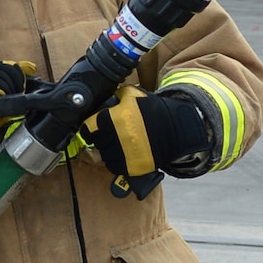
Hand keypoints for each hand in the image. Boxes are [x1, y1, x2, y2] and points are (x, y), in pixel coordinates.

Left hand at [84, 86, 212, 188]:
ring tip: (120, 144)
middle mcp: (112, 139)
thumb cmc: (154, 111)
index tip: (92, 129)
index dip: (88, 129)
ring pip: (104, 156)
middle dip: (101, 138)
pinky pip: (115, 167)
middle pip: (96, 142)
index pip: (86, 129)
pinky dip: (117, 161)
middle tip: (110, 135)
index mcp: (110, 119)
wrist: (175, 130)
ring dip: (108, 150)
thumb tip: (109, 98)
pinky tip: (126, 154)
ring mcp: (121, 155)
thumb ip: (118, 95)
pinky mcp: (129, 167)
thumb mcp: (134, 95)